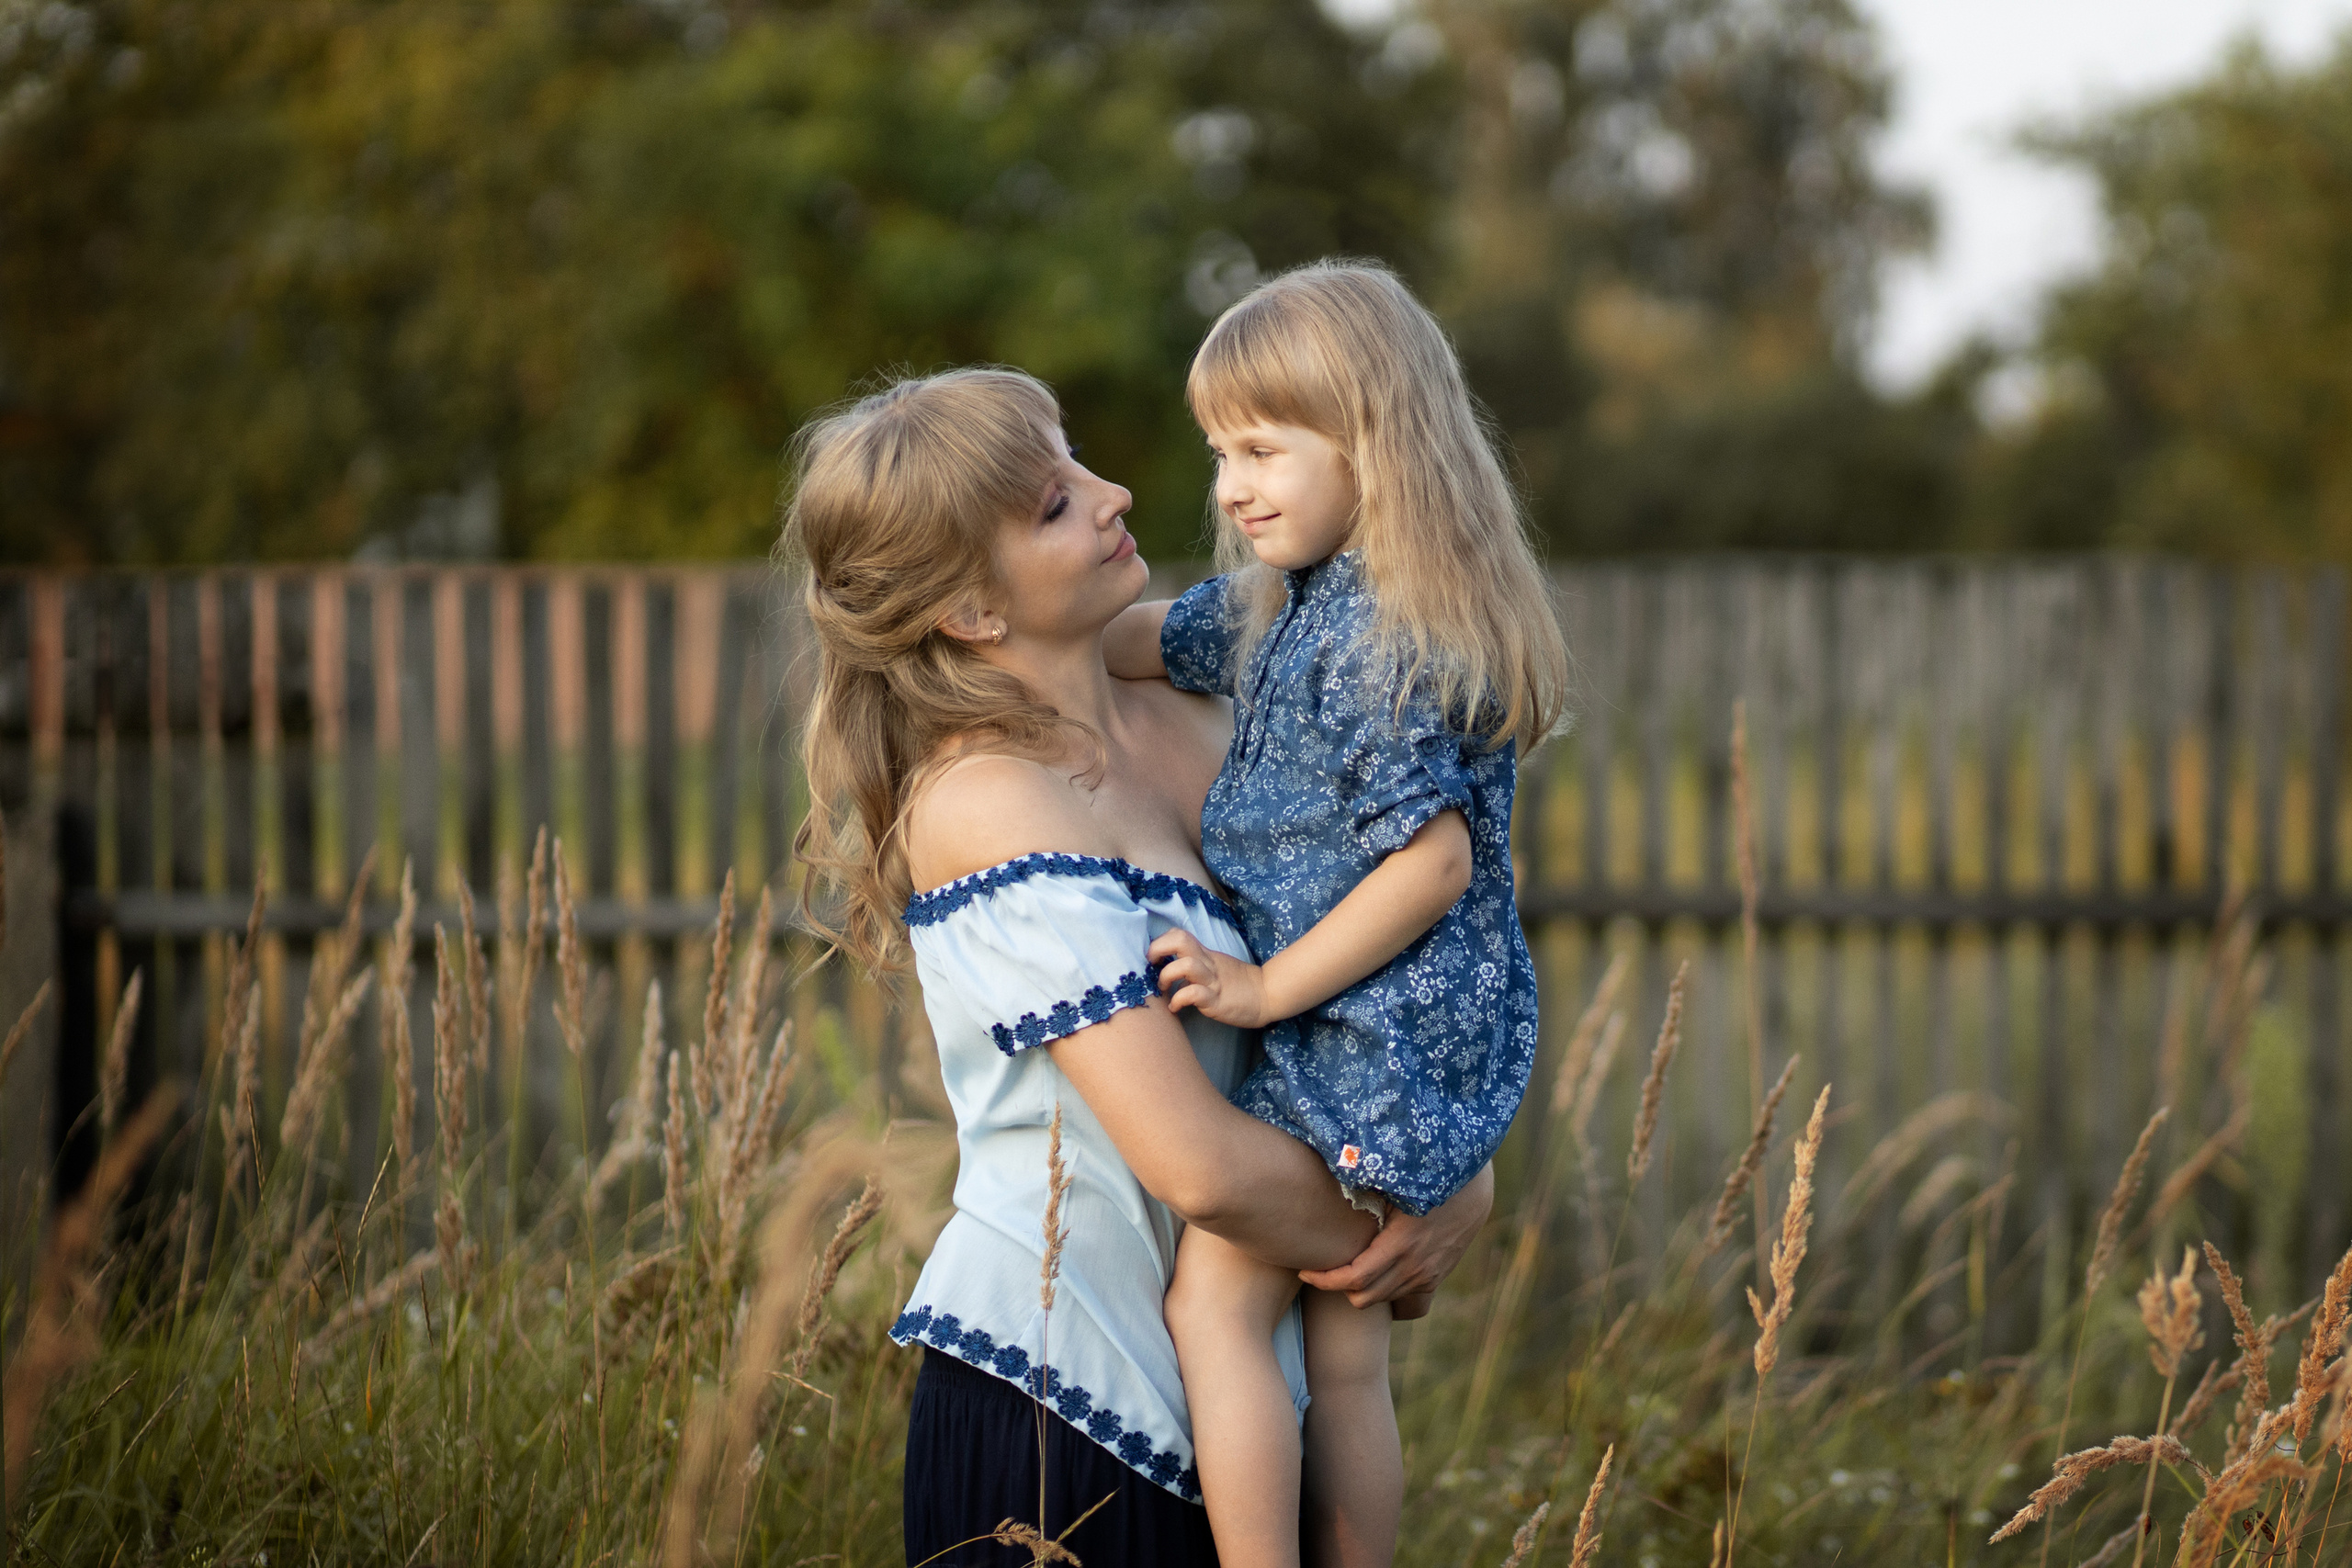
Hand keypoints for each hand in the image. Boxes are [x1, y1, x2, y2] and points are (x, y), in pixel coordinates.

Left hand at [1147, 927, 1271, 1027]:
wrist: (1268, 995)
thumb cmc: (1239, 984)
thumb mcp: (1216, 965)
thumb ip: (1197, 963)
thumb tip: (1169, 968)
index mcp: (1206, 954)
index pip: (1179, 934)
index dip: (1160, 942)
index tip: (1153, 959)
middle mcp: (1207, 963)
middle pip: (1180, 941)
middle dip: (1157, 949)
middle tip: (1151, 966)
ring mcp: (1212, 981)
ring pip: (1185, 966)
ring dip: (1166, 976)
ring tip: (1163, 990)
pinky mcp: (1216, 1000)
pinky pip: (1193, 994)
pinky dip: (1178, 1001)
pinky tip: (1175, 1008)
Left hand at [1296, 1163, 1492, 1310]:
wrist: (1473, 1189)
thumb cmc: (1426, 1177)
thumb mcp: (1394, 1182)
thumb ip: (1361, 1187)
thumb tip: (1325, 1175)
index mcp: (1402, 1243)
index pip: (1354, 1278)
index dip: (1325, 1280)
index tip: (1305, 1270)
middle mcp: (1416, 1267)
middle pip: (1364, 1298)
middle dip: (1337, 1287)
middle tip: (1322, 1268)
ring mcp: (1428, 1276)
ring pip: (1383, 1301)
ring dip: (1361, 1290)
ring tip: (1345, 1268)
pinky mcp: (1436, 1278)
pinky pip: (1405, 1300)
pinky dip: (1384, 1292)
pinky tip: (1375, 1275)